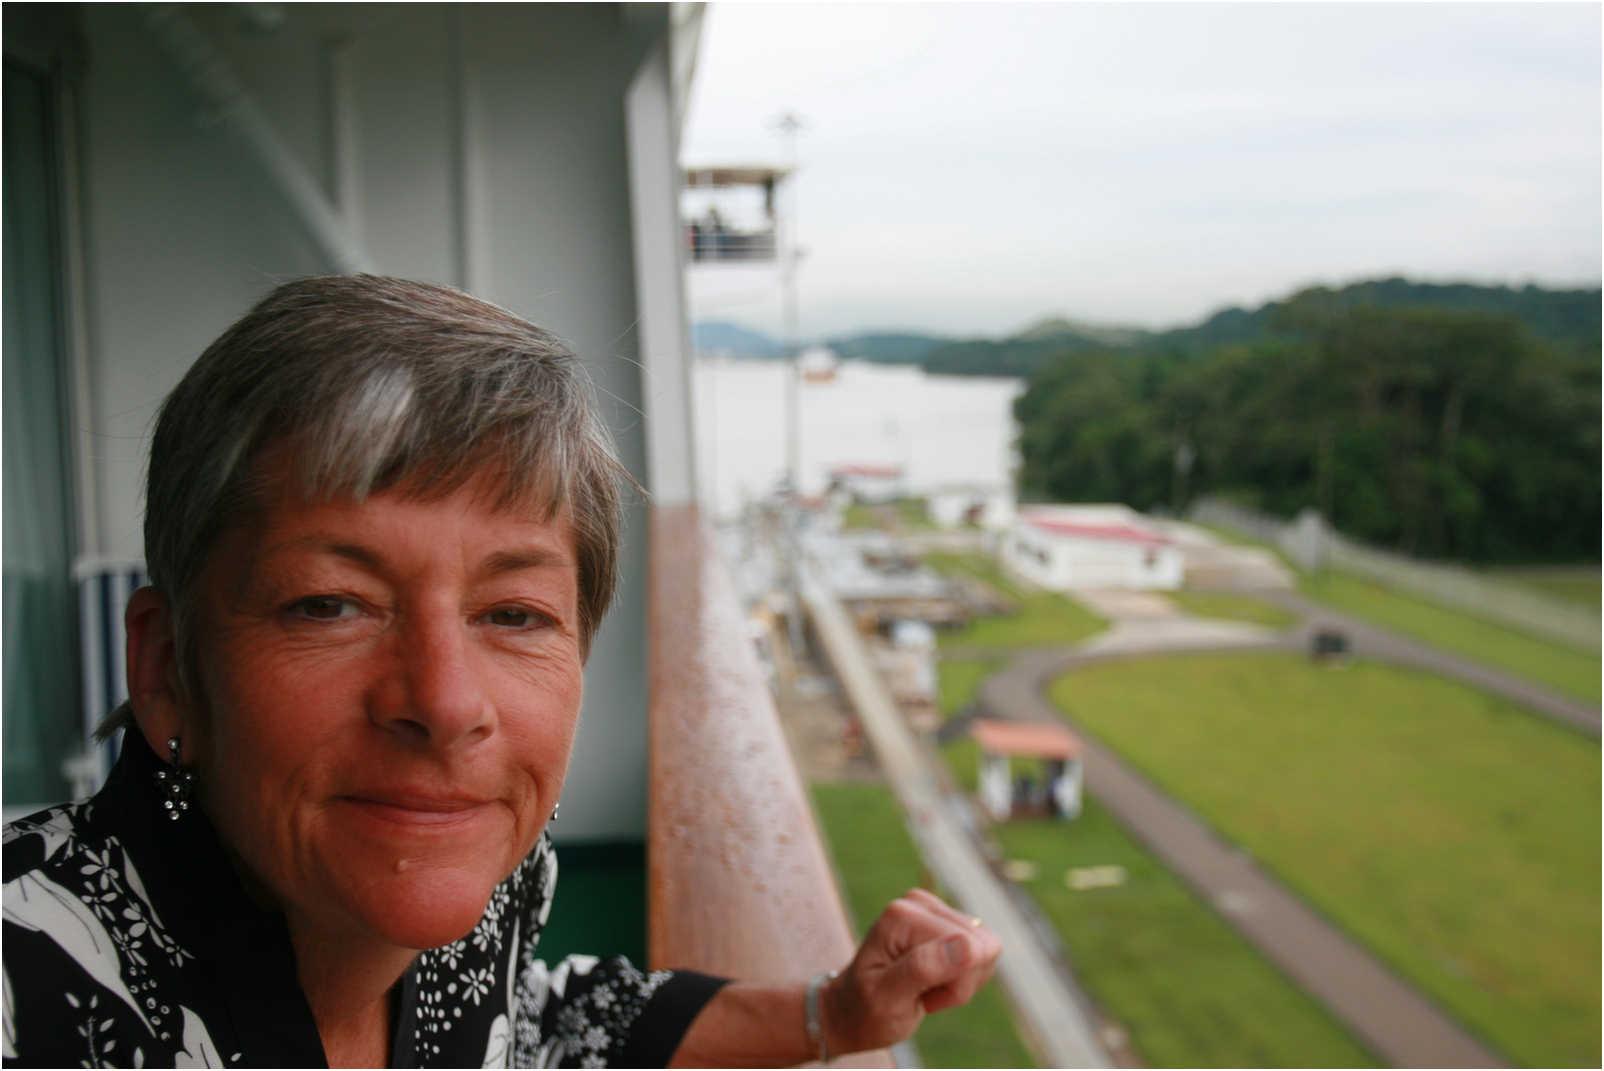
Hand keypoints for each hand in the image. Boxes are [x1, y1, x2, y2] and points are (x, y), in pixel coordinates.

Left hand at [822, 888, 1002, 1054]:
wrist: (852, 1011)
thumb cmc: (865, 1011)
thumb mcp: (888, 998)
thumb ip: (924, 968)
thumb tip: (968, 945)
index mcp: (903, 916)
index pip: (968, 949)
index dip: (954, 987)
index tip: (919, 997)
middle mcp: (919, 903)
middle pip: (982, 946)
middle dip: (960, 984)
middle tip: (923, 995)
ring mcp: (933, 909)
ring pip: (987, 949)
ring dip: (962, 982)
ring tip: (926, 989)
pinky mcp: (946, 920)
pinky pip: (983, 949)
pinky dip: (965, 976)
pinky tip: (936, 982)